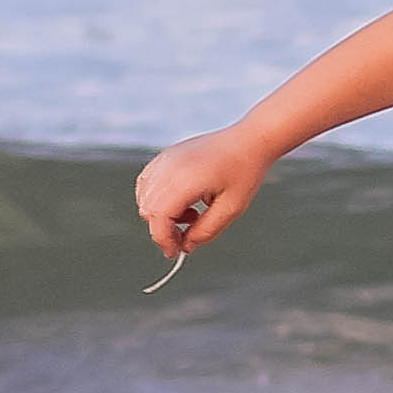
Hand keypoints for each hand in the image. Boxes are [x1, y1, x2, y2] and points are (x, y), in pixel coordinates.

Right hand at [135, 127, 268, 263]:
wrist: (248, 140)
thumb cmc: (244, 171)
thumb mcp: (232, 208)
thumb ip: (206, 231)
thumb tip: (186, 245)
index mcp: (185, 180)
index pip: (158, 217)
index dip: (164, 239)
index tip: (175, 252)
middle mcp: (169, 168)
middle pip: (148, 210)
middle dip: (163, 229)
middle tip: (188, 234)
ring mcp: (165, 160)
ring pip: (144, 197)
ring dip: (161, 213)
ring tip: (192, 213)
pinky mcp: (166, 156)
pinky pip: (148, 183)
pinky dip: (158, 198)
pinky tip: (183, 201)